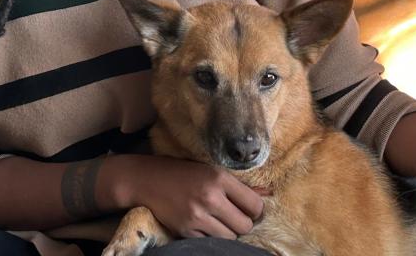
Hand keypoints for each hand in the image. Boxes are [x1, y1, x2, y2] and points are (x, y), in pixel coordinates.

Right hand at [103, 155, 262, 238]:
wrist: (146, 180)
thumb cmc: (183, 173)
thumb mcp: (212, 171)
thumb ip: (240, 186)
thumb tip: (268, 194)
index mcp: (219, 178)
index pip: (255, 205)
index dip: (256, 211)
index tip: (249, 210)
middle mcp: (210, 197)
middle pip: (244, 225)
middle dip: (242, 224)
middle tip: (233, 217)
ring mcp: (197, 216)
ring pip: (230, 237)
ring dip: (228, 232)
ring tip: (218, 221)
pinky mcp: (185, 231)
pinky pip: (210, 243)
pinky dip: (211, 238)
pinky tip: (204, 225)